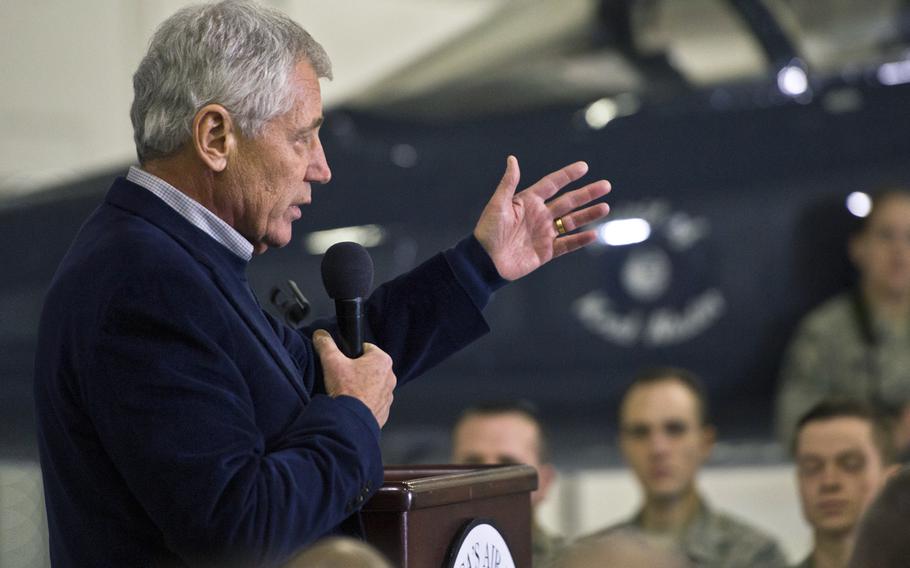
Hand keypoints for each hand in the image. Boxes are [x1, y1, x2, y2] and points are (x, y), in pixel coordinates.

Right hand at [313, 329, 396, 427]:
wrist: (350, 421)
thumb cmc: (346, 390)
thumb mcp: (332, 361)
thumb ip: (326, 344)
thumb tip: (320, 335)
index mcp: (382, 360)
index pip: (366, 348)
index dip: (352, 354)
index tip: (343, 361)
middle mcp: (390, 376)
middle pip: (369, 367)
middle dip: (357, 371)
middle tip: (343, 378)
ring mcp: (388, 395)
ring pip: (372, 385)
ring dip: (361, 387)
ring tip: (347, 392)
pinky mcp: (384, 410)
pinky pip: (373, 402)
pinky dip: (364, 402)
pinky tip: (352, 404)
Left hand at [473, 156, 610, 280]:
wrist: (485, 262)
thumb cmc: (488, 231)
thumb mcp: (498, 204)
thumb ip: (508, 183)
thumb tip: (512, 159)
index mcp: (528, 202)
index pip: (552, 184)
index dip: (567, 175)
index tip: (584, 167)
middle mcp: (539, 215)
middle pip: (568, 202)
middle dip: (587, 194)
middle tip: (605, 185)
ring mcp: (544, 233)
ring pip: (571, 222)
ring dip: (588, 214)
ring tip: (605, 207)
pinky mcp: (546, 252)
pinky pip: (567, 244)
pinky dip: (580, 240)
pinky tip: (593, 234)